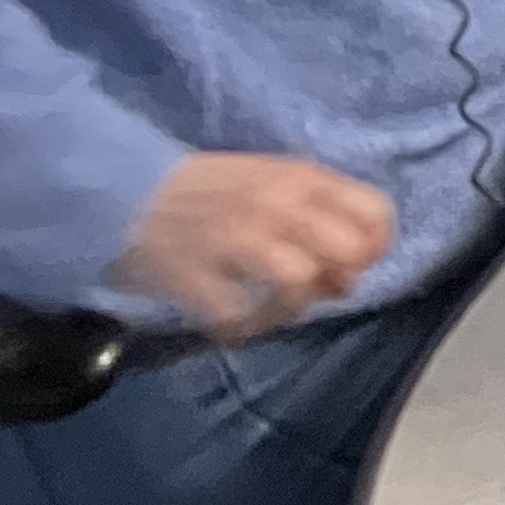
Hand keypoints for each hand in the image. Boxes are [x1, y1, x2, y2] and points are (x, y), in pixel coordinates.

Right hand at [113, 153, 395, 342]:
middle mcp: (277, 205)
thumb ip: (318, 215)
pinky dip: (243, 326)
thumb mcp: (274, 182)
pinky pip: (238, 314)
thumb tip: (351, 272)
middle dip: (342, 278)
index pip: (375, 211)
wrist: (128, 195)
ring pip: (298, 282)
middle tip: (317, 289)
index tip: (357, 263)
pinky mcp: (195, 275)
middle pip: (346, 251)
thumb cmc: (212, 191)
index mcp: (302, 177)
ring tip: (274, 308)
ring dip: (293, 306)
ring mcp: (234, 240)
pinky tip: (236, 321)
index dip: (376, 246)